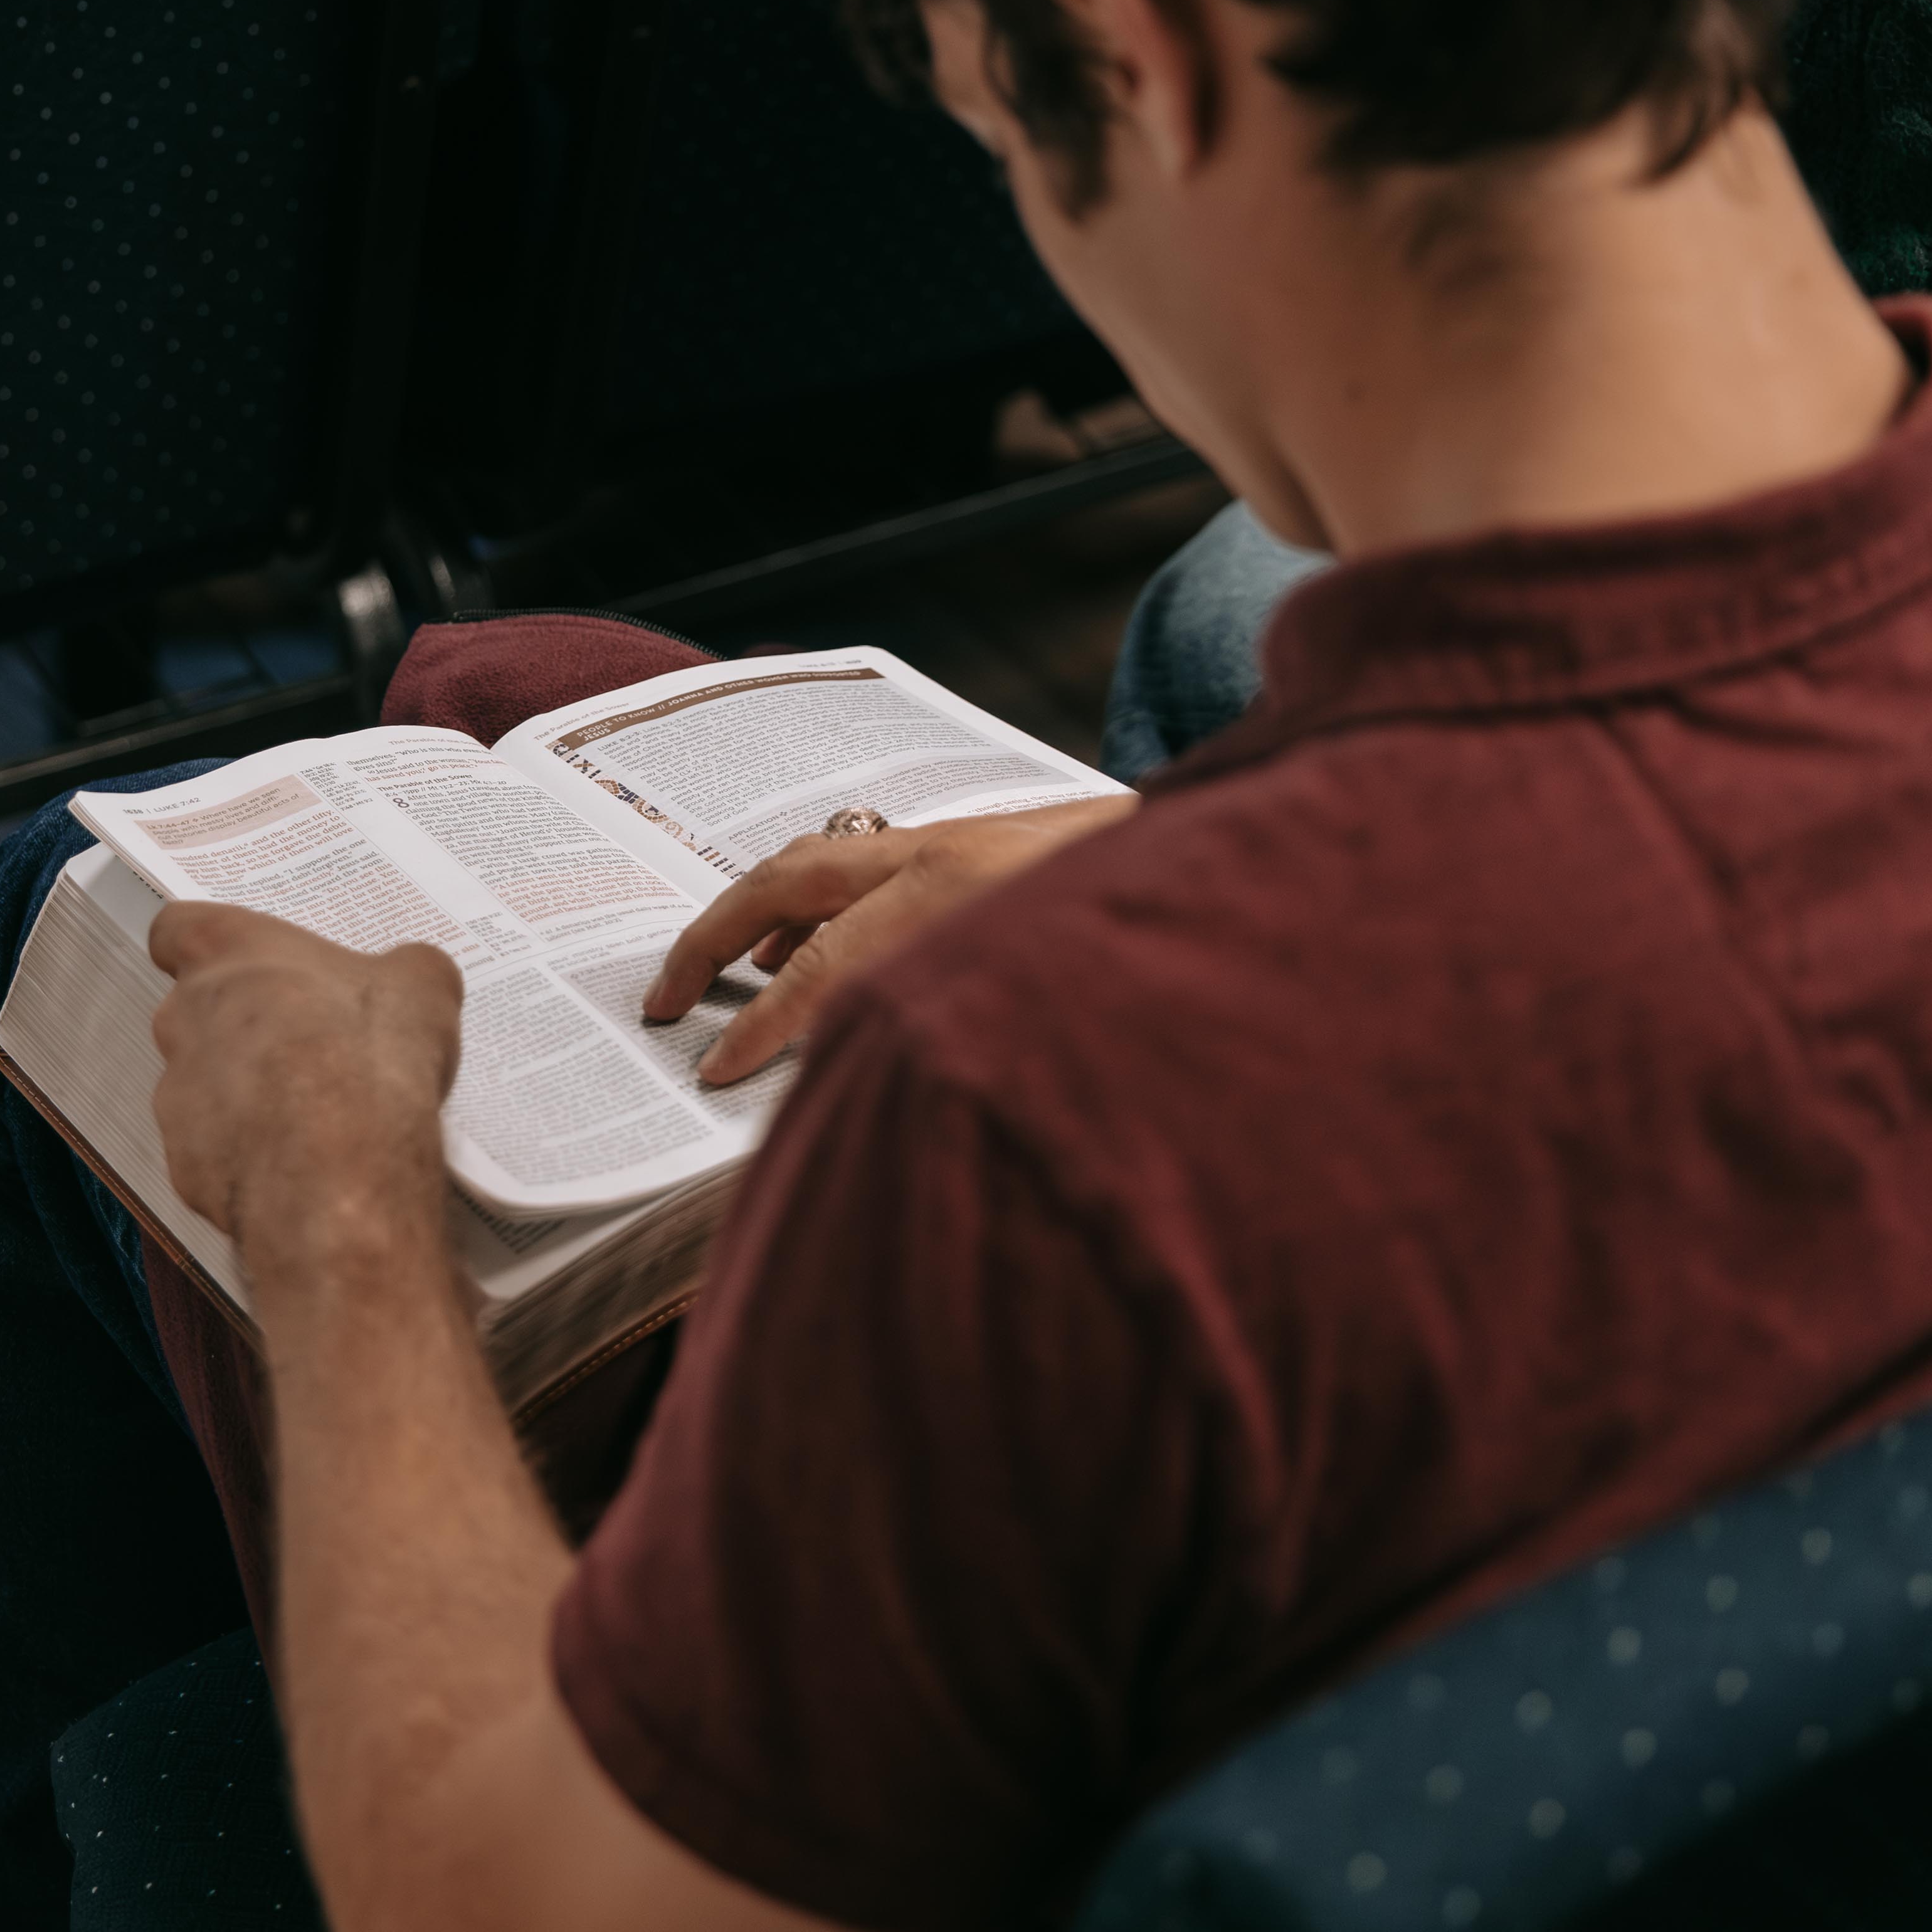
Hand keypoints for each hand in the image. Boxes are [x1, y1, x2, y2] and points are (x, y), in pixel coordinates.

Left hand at [148, 902, 463, 1282]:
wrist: (338, 1173)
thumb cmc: (365, 1056)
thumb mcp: (422, 986)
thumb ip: (403, 970)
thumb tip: (411, 975)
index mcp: (226, 955)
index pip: (178, 928)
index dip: (209, 944)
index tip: (243, 960)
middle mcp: (183, 1018)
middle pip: (197, 1011)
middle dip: (247, 1026)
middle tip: (311, 1042)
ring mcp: (177, 1097)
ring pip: (205, 1086)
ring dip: (249, 1095)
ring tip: (319, 1114)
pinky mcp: (186, 1165)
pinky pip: (217, 1152)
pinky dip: (251, 1155)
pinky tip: (305, 1164)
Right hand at [640, 794, 1136, 1082]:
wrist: (1268, 865)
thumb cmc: (1173, 956)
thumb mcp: (1068, 1010)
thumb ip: (970, 1045)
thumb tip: (874, 1091)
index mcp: (956, 894)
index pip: (825, 969)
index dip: (763, 1029)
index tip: (713, 1075)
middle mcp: (952, 855)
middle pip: (794, 882)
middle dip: (716, 938)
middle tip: (663, 997)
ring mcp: (971, 840)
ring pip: (834, 860)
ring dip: (768, 912)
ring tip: (729, 970)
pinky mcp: (998, 842)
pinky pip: (882, 866)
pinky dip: (830, 904)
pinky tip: (823, 944)